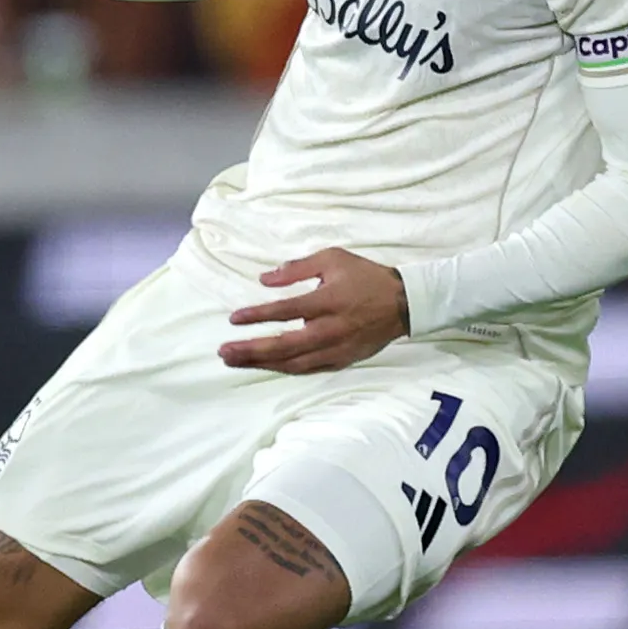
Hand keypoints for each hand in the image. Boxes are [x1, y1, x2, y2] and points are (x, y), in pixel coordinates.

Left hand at [222, 249, 408, 373]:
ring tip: (236, 361)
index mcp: (328, 301)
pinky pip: (308, 369)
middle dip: (251, 350)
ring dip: (262, 364)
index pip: (286, 311)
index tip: (234, 318)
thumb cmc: (365, 277)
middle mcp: (330, 329)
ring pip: (294, 363)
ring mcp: (337, 349)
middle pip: (284, 346)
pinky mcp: (342, 360)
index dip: (258, 315)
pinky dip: (285, 369)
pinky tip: (266, 366)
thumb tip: (265, 279)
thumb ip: (298, 268)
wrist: (403, 304)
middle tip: (224, 351)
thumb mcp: (333, 259)